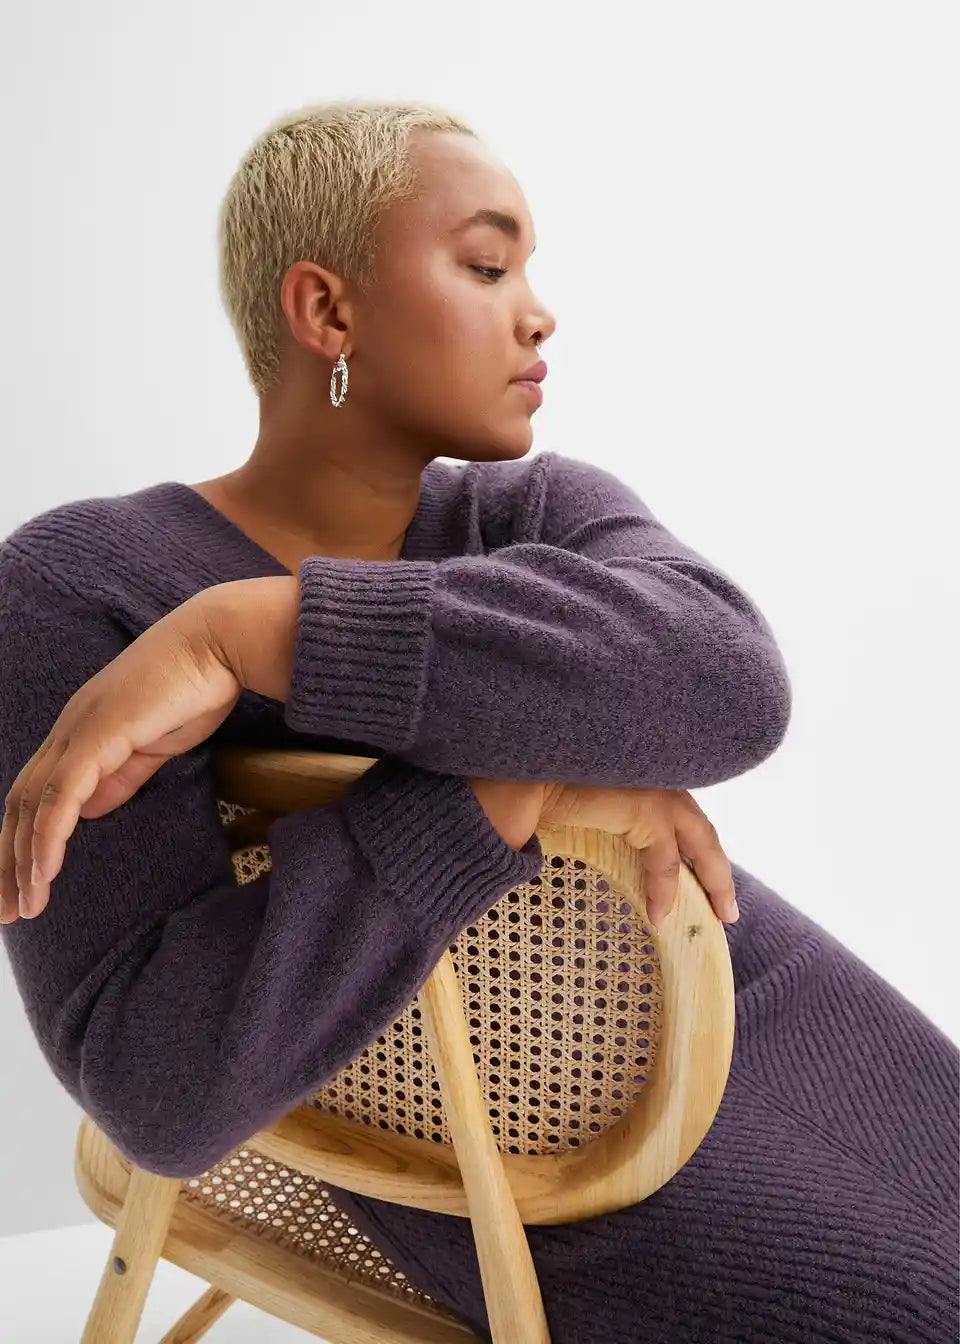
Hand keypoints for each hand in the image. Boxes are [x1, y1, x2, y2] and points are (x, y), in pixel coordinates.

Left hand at [0, 590, 241, 923]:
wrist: (219, 642)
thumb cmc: (196, 686)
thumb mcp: (154, 745)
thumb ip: (120, 776)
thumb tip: (90, 811)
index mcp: (80, 731)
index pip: (34, 795)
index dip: (22, 843)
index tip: (23, 888)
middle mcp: (68, 730)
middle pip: (18, 804)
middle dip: (7, 862)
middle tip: (6, 914)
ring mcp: (79, 730)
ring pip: (31, 804)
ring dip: (23, 860)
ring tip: (26, 906)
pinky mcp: (98, 735)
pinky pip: (62, 795)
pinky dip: (49, 836)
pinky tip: (46, 872)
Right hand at [470, 776, 737, 929]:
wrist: (520, 781)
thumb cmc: (538, 791)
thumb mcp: (585, 810)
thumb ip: (609, 823)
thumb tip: (608, 855)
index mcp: (644, 776)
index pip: (681, 816)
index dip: (695, 849)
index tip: (704, 879)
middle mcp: (656, 777)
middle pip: (700, 828)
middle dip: (717, 869)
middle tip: (727, 907)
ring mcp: (655, 788)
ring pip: (698, 840)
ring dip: (712, 879)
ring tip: (719, 915)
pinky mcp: (646, 808)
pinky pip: (664, 859)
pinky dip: (665, 888)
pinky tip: (659, 914)